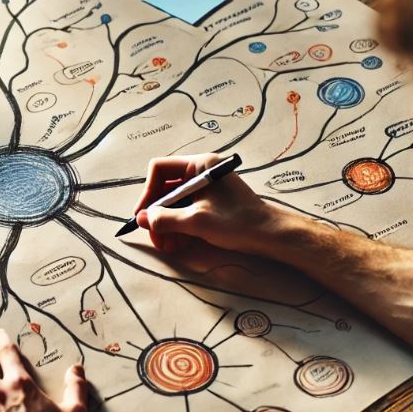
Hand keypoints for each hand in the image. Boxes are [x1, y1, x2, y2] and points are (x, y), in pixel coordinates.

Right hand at [133, 153, 289, 256]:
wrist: (270, 235)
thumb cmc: (237, 222)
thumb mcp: (196, 221)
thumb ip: (165, 218)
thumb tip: (141, 218)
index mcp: (200, 165)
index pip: (160, 170)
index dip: (148, 192)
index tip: (143, 216)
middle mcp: (201, 172)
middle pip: (165, 188)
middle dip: (158, 214)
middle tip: (156, 237)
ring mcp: (206, 187)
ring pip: (174, 203)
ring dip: (167, 224)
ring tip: (169, 246)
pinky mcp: (211, 202)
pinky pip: (186, 210)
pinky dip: (179, 226)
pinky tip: (179, 244)